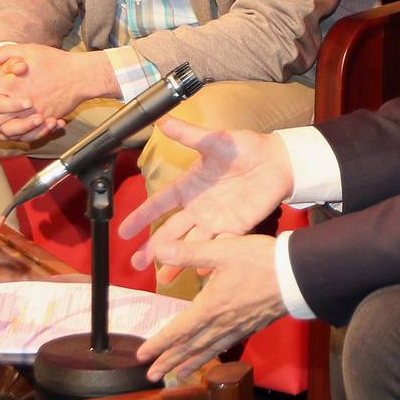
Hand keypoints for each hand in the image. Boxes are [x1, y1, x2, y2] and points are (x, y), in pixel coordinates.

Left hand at [0, 44, 119, 141]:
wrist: (80, 76)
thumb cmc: (56, 62)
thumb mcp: (30, 50)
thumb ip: (7, 53)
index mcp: (12, 84)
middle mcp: (19, 103)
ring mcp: (32, 115)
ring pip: (7, 131)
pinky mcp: (44, 122)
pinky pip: (26, 136)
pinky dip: (18, 136)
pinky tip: (13, 133)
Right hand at [118, 117, 293, 280]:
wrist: (275, 160)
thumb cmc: (243, 147)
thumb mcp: (213, 139)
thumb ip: (187, 134)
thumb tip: (162, 120)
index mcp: (188, 186)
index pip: (159, 204)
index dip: (141, 217)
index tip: (124, 232)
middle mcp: (198, 207)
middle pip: (170, 231)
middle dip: (153, 247)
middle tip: (136, 264)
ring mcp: (215, 220)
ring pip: (191, 244)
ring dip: (177, 260)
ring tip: (163, 279)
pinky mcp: (236, 228)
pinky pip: (220, 247)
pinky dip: (209, 259)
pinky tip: (198, 271)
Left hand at [138, 235, 285, 380]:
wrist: (296, 275)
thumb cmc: (260, 261)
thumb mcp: (222, 250)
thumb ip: (190, 252)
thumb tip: (160, 250)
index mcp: (211, 306)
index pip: (179, 329)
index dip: (159, 342)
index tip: (142, 355)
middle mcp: (222, 322)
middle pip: (191, 347)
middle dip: (169, 361)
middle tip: (152, 374)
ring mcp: (238, 327)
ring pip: (209, 350)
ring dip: (189, 362)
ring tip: (176, 374)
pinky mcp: (251, 326)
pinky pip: (225, 346)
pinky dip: (212, 355)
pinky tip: (211, 355)